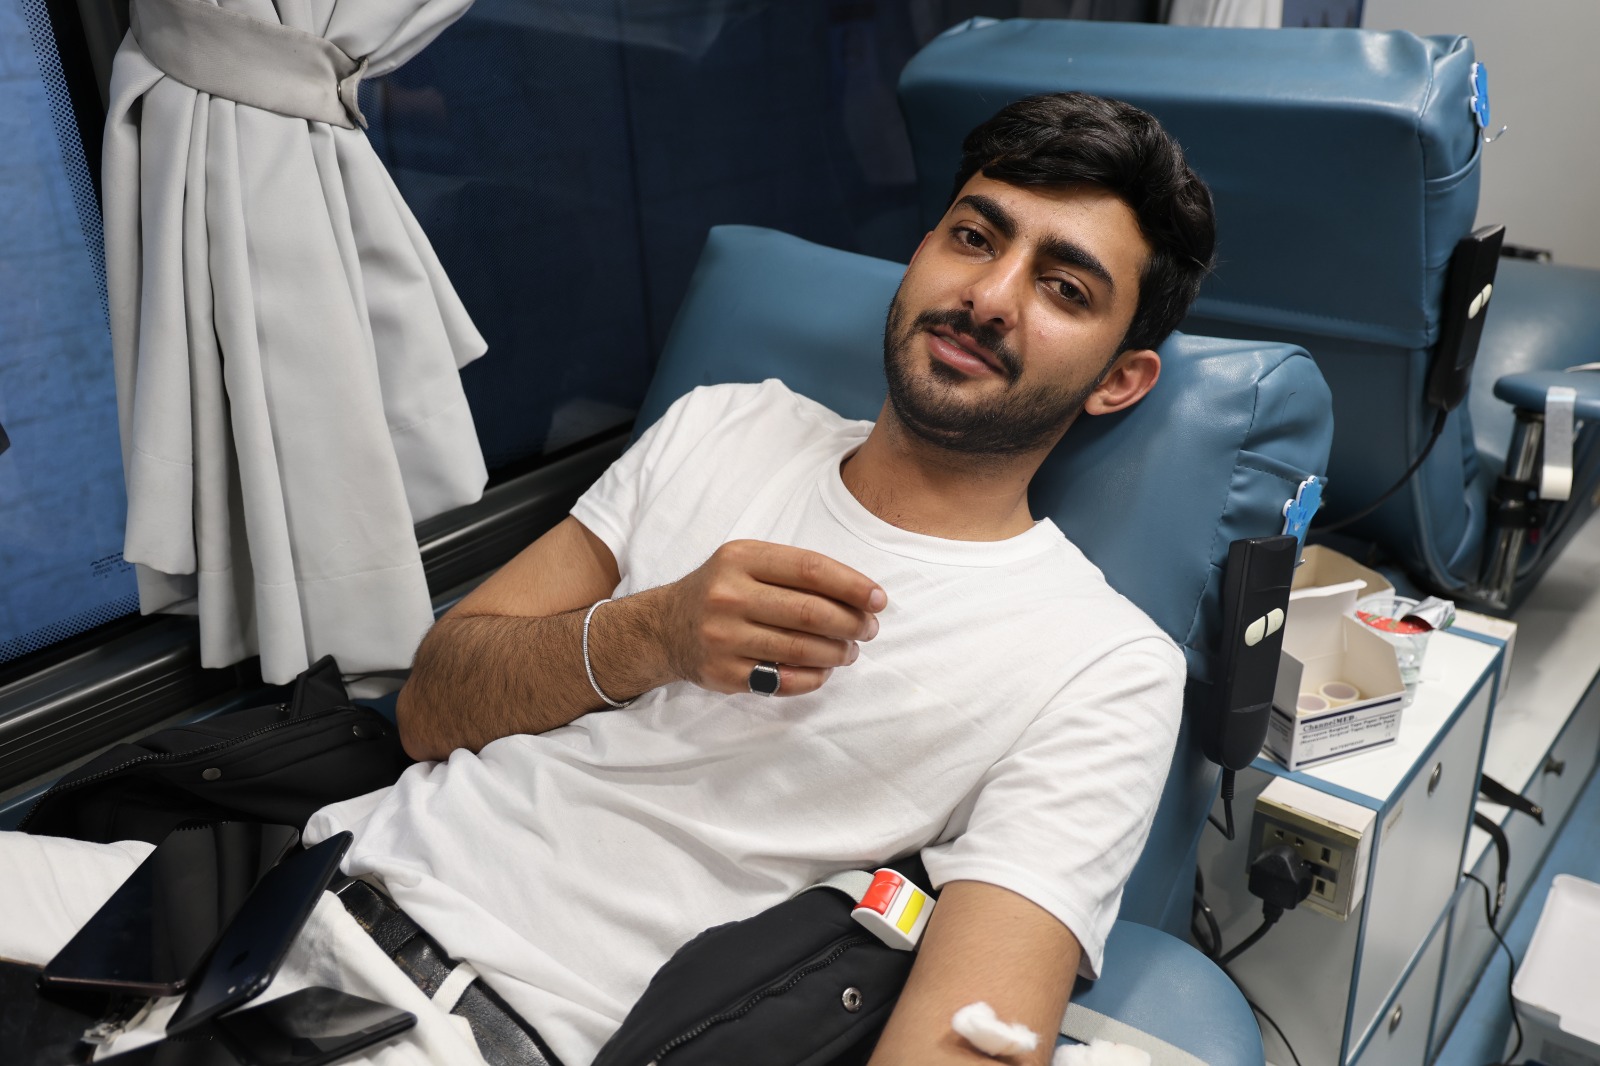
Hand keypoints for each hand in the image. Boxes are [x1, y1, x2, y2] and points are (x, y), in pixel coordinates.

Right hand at [656, 540, 885, 695]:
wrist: (664, 627)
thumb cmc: (722, 590)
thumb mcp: (747, 562)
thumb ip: (795, 571)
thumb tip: (861, 596)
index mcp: (740, 558)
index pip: (810, 570)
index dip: (852, 586)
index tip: (879, 599)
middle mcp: (728, 596)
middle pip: (810, 612)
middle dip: (852, 623)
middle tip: (869, 629)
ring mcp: (723, 637)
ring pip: (801, 649)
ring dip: (838, 652)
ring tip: (850, 651)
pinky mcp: (723, 673)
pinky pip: (784, 680)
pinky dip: (814, 677)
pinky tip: (824, 670)